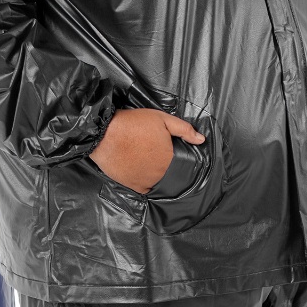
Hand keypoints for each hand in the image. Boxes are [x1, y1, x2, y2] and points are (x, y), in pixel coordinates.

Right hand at [89, 108, 204, 194]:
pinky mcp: (133, 186)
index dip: (172, 154)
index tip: (163, 148)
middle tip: (151, 151)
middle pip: (168, 172)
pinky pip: (145, 188)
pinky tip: (139, 170)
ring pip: (157, 181)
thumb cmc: (133, 124)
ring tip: (143, 159)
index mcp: (170, 158)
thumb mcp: (162, 119)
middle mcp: (160, 174)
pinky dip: (144, 181)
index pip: (180, 162)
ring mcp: (146, 182)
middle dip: (162, 163)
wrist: (104, 133)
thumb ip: (184, 130)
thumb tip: (202, 139)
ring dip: (154, 173)